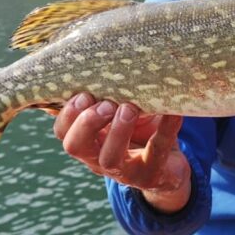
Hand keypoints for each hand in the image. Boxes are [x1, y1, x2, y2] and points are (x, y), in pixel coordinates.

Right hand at [53, 92, 191, 212]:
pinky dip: (166, 128)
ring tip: (129, 109)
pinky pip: (157, 149)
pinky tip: (172, 112)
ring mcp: (124, 171)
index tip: (84, 94)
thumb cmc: (138, 131)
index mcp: (87, 141)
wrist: (169, 167)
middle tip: (106, 104)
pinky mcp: (152, 173)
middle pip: (74, 146)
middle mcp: (98, 159)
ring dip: (117, 131)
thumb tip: (94, 61)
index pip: (62, 132)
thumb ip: (106, 94)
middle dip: (86, 122)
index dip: (68, 114)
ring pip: (109, 159)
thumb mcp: (119, 112)